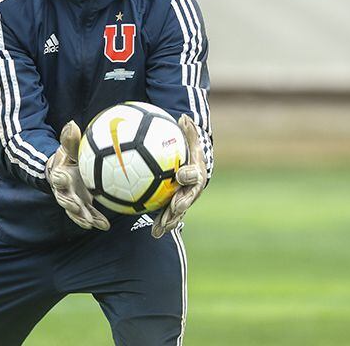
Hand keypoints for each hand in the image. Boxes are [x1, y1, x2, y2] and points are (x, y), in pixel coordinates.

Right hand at [46, 121, 110, 230]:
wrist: (67, 171)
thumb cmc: (68, 158)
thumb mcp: (69, 149)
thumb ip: (70, 140)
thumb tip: (72, 123)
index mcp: (59, 175)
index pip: (57, 177)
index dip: (59, 178)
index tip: (62, 177)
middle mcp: (64, 191)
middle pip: (64, 199)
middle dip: (69, 204)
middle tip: (76, 207)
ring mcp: (72, 201)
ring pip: (75, 212)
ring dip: (82, 218)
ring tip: (90, 223)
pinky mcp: (82, 207)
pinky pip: (89, 215)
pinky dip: (96, 220)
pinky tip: (105, 226)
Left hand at [152, 114, 206, 238]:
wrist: (193, 166)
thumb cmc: (189, 150)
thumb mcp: (190, 138)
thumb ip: (188, 131)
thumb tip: (184, 116)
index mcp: (196, 172)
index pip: (194, 173)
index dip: (189, 175)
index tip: (180, 175)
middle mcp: (193, 189)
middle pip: (188, 197)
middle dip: (182, 203)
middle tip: (174, 206)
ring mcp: (186, 199)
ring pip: (179, 211)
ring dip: (171, 219)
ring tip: (160, 228)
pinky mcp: (177, 207)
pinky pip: (170, 216)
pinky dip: (163, 224)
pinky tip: (153, 233)